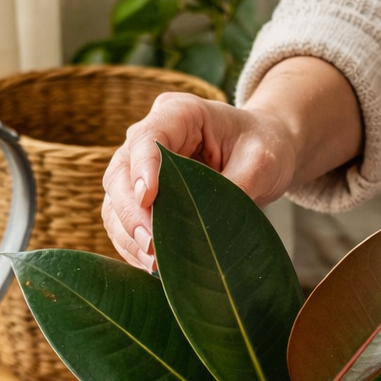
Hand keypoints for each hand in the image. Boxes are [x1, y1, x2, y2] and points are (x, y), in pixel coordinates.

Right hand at [101, 93, 297, 269]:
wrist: (263, 153)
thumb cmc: (264, 147)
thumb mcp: (260, 163)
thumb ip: (232, 188)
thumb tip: (204, 228)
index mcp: (179, 113)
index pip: (146, 138)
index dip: (142, 169)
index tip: (148, 200)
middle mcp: (150, 137)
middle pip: (120, 174)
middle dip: (132, 213)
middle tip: (152, 247)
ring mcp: (141, 167)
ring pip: (115, 201)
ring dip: (128, 235)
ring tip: (153, 264)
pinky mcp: (142, 197)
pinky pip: (123, 223)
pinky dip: (132, 246)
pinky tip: (151, 267)